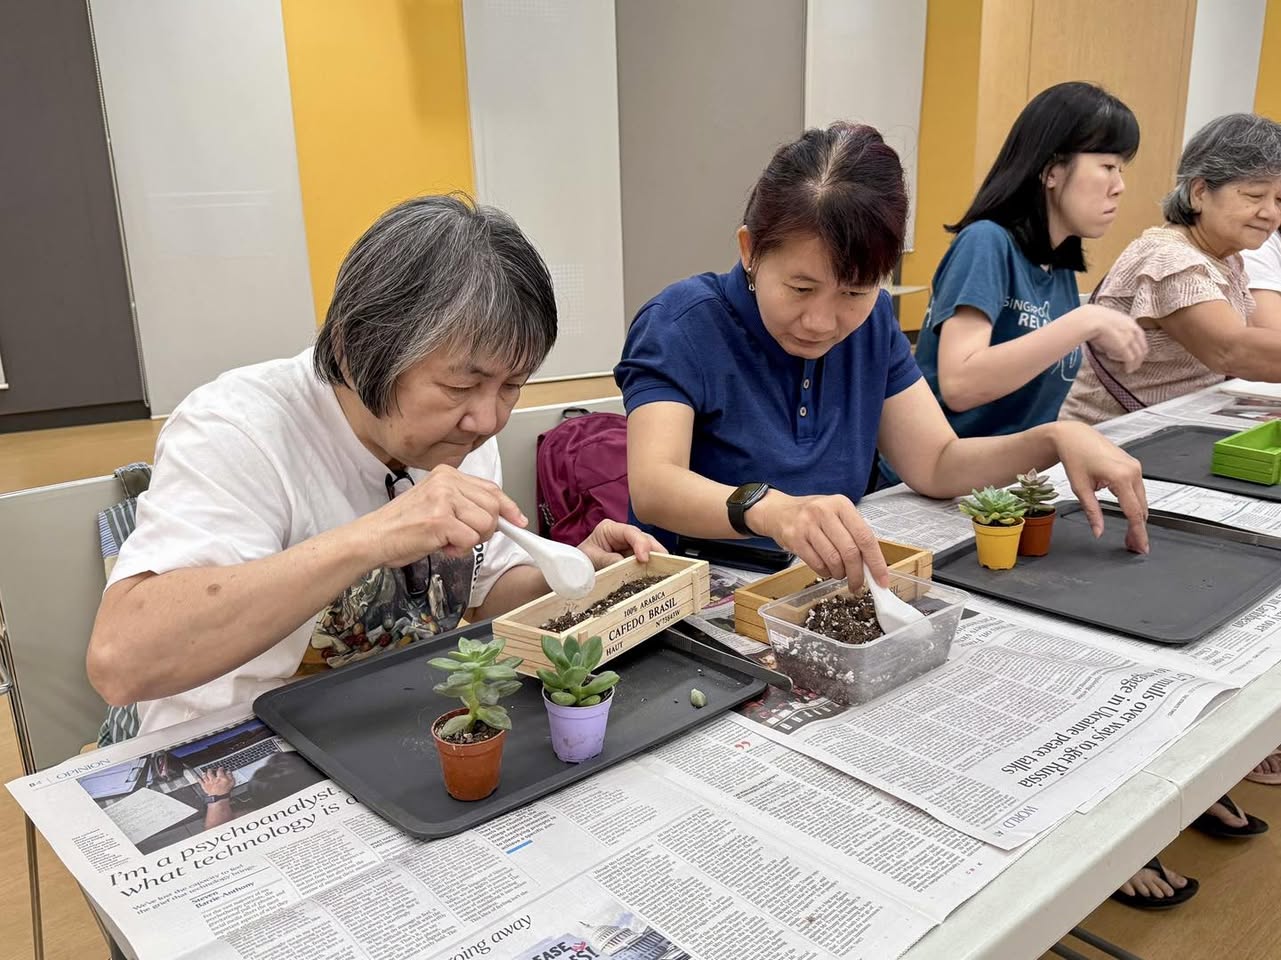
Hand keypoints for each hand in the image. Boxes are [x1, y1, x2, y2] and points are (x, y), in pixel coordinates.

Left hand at [199, 767, 234, 796]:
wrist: (219, 798)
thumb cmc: (225, 791)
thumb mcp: (232, 782)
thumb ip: (230, 776)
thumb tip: (229, 772)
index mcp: (220, 777)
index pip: (219, 770)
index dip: (220, 768)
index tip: (221, 768)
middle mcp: (213, 779)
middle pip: (210, 772)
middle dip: (210, 770)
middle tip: (210, 769)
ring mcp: (208, 783)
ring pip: (205, 776)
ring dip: (204, 774)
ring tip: (204, 773)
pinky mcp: (205, 787)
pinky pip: (201, 782)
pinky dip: (199, 779)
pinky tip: (198, 778)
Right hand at [368, 465, 525, 565]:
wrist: (373, 537)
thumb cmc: (403, 525)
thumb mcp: (437, 504)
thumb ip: (466, 504)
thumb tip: (503, 517)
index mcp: (447, 474)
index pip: (491, 488)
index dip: (509, 507)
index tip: (518, 520)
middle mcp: (446, 481)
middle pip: (493, 507)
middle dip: (486, 529)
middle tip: (463, 536)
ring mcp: (443, 499)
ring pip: (486, 524)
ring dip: (471, 540)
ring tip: (448, 540)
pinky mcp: (440, 519)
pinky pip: (470, 540)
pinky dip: (459, 549)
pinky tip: (441, 545)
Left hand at [576, 519, 664, 568]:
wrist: (572, 571)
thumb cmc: (579, 560)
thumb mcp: (590, 559)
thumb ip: (607, 560)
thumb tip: (624, 564)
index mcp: (609, 529)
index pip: (630, 532)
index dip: (641, 543)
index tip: (644, 558)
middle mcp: (622, 535)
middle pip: (644, 539)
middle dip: (655, 551)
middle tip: (665, 564)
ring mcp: (629, 547)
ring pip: (648, 550)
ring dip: (656, 560)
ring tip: (665, 570)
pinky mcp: (632, 559)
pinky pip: (645, 562)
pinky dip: (652, 568)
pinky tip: (658, 575)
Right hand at [747, 492, 888, 586]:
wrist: (779, 511)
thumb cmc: (813, 515)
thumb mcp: (836, 514)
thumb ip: (854, 534)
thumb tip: (872, 565)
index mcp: (841, 505)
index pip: (865, 537)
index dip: (876, 562)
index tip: (881, 579)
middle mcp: (825, 512)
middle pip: (850, 551)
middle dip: (857, 574)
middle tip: (858, 584)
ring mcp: (808, 525)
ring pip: (834, 560)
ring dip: (840, 574)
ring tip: (840, 574)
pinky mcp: (795, 538)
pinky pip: (817, 564)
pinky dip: (825, 572)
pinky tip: (826, 569)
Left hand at [1052, 421, 1148, 553]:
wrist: (1074, 437)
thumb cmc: (1075, 457)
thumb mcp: (1080, 488)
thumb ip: (1092, 512)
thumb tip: (1099, 531)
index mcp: (1121, 477)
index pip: (1134, 512)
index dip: (1138, 532)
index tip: (1140, 546)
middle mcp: (1133, 471)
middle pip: (1142, 508)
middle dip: (1139, 529)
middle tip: (1133, 547)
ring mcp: (1135, 467)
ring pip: (1142, 500)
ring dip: (1138, 518)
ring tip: (1130, 536)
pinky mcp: (1133, 466)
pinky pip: (1138, 491)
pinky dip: (1135, 505)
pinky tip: (1130, 517)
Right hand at [1085, 305, 1147, 372]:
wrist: (1090, 320)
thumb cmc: (1092, 320)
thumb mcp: (1107, 322)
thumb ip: (1112, 331)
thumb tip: (1108, 340)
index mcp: (1129, 322)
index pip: (1140, 336)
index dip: (1139, 345)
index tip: (1136, 351)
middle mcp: (1132, 330)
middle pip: (1142, 346)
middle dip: (1140, 356)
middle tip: (1136, 363)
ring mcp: (1129, 338)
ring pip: (1138, 354)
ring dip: (1136, 363)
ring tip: (1132, 369)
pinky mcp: (1124, 347)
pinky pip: (1130, 359)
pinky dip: (1130, 366)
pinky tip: (1128, 370)